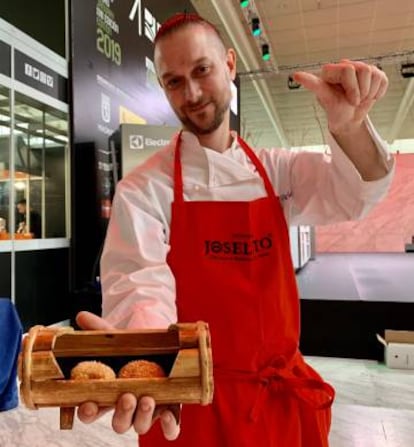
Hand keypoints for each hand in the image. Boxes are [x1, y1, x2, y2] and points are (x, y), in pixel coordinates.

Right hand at [75, 311, 180, 439]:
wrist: (162, 347)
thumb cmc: (134, 348)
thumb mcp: (117, 338)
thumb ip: (99, 328)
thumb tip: (81, 315)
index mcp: (110, 393)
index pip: (92, 410)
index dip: (88, 412)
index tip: (88, 405)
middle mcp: (128, 406)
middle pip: (118, 423)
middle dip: (121, 414)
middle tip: (127, 396)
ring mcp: (148, 410)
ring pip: (140, 426)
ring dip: (142, 416)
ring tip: (147, 399)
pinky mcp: (169, 410)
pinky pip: (169, 428)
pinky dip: (168, 426)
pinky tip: (167, 413)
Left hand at [293, 60, 387, 134]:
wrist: (349, 119)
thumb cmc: (335, 109)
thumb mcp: (324, 98)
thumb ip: (313, 85)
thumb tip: (295, 74)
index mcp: (331, 69)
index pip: (348, 70)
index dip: (351, 88)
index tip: (348, 100)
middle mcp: (346, 65)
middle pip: (363, 69)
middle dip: (360, 92)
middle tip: (352, 101)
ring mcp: (361, 68)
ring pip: (374, 73)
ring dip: (369, 93)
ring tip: (359, 98)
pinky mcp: (375, 73)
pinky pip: (382, 79)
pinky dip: (378, 93)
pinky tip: (368, 96)